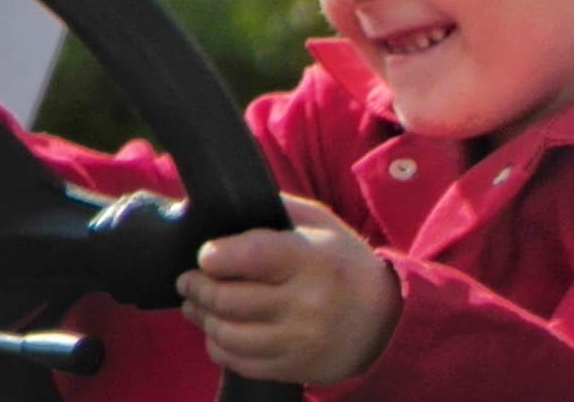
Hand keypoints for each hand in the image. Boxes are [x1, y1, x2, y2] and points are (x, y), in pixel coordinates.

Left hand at [176, 193, 400, 384]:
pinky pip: (239, 362)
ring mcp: (298, 341)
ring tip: (195, 304)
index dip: (216, 256)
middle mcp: (306, 303)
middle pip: (229, 299)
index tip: (206, 255)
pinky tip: (217, 332)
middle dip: (198, 287)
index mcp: (313, 259)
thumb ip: (280, 211)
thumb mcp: (323, 226)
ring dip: (202, 317)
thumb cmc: (345, 264)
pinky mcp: (293, 368)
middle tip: (187, 280)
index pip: (250, 256)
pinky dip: (219, 346)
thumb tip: (232, 205)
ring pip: (227, 334)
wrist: (385, 320)